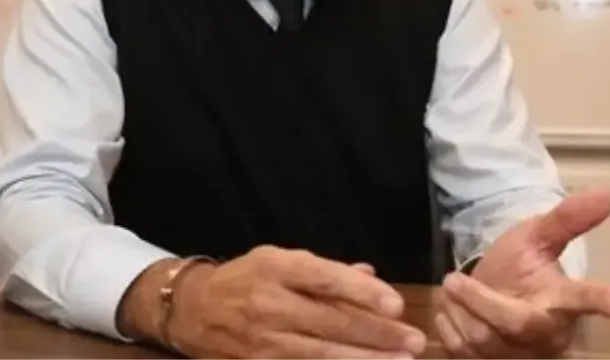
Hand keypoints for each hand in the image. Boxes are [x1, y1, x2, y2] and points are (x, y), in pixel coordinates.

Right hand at [167, 246, 426, 358]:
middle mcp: (270, 304)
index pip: (325, 279)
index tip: (395, 304)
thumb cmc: (247, 279)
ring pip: (321, 355)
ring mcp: (264, 341)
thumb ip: (325, 271)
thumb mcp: (280, 260)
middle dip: (376, 334)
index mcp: (277, 269)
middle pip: (330, 322)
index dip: (362, 292)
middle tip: (414, 341)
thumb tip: (369, 275)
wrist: (194, 310)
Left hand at [434, 188, 609, 357]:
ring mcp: (523, 356)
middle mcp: (550, 333)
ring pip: (482, 338)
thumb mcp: (536, 237)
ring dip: (458, 310)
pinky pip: (462, 352)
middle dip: (480, 299)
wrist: (487, 296)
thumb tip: (606, 192)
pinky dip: (448, 327)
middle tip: (454, 279)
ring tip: (456, 294)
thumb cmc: (517, 267)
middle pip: (517, 322)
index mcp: (563, 299)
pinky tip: (454, 315)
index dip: (601, 300)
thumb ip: (566, 218)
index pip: (584, 298)